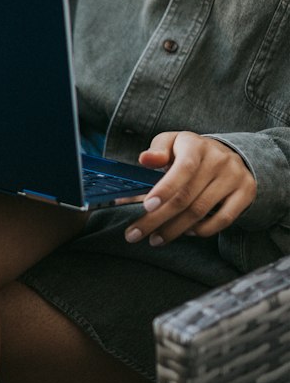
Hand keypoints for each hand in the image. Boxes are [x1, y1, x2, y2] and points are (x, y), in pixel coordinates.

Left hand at [124, 130, 255, 246]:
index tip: (147, 206)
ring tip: (156, 239)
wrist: (227, 154)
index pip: (182, 168)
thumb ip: (157, 151)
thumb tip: (145, 159)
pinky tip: (186, 233)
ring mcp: (234, 176)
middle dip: (157, 219)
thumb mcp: (171, 143)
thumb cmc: (188, 152)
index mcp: (196, 145)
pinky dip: (202, 230)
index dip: (165, 189)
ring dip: (174, 230)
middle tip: (136, 234)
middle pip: (186, 197)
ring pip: (201, 211)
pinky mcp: (246, 192)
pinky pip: (224, 219)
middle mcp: (218, 159)